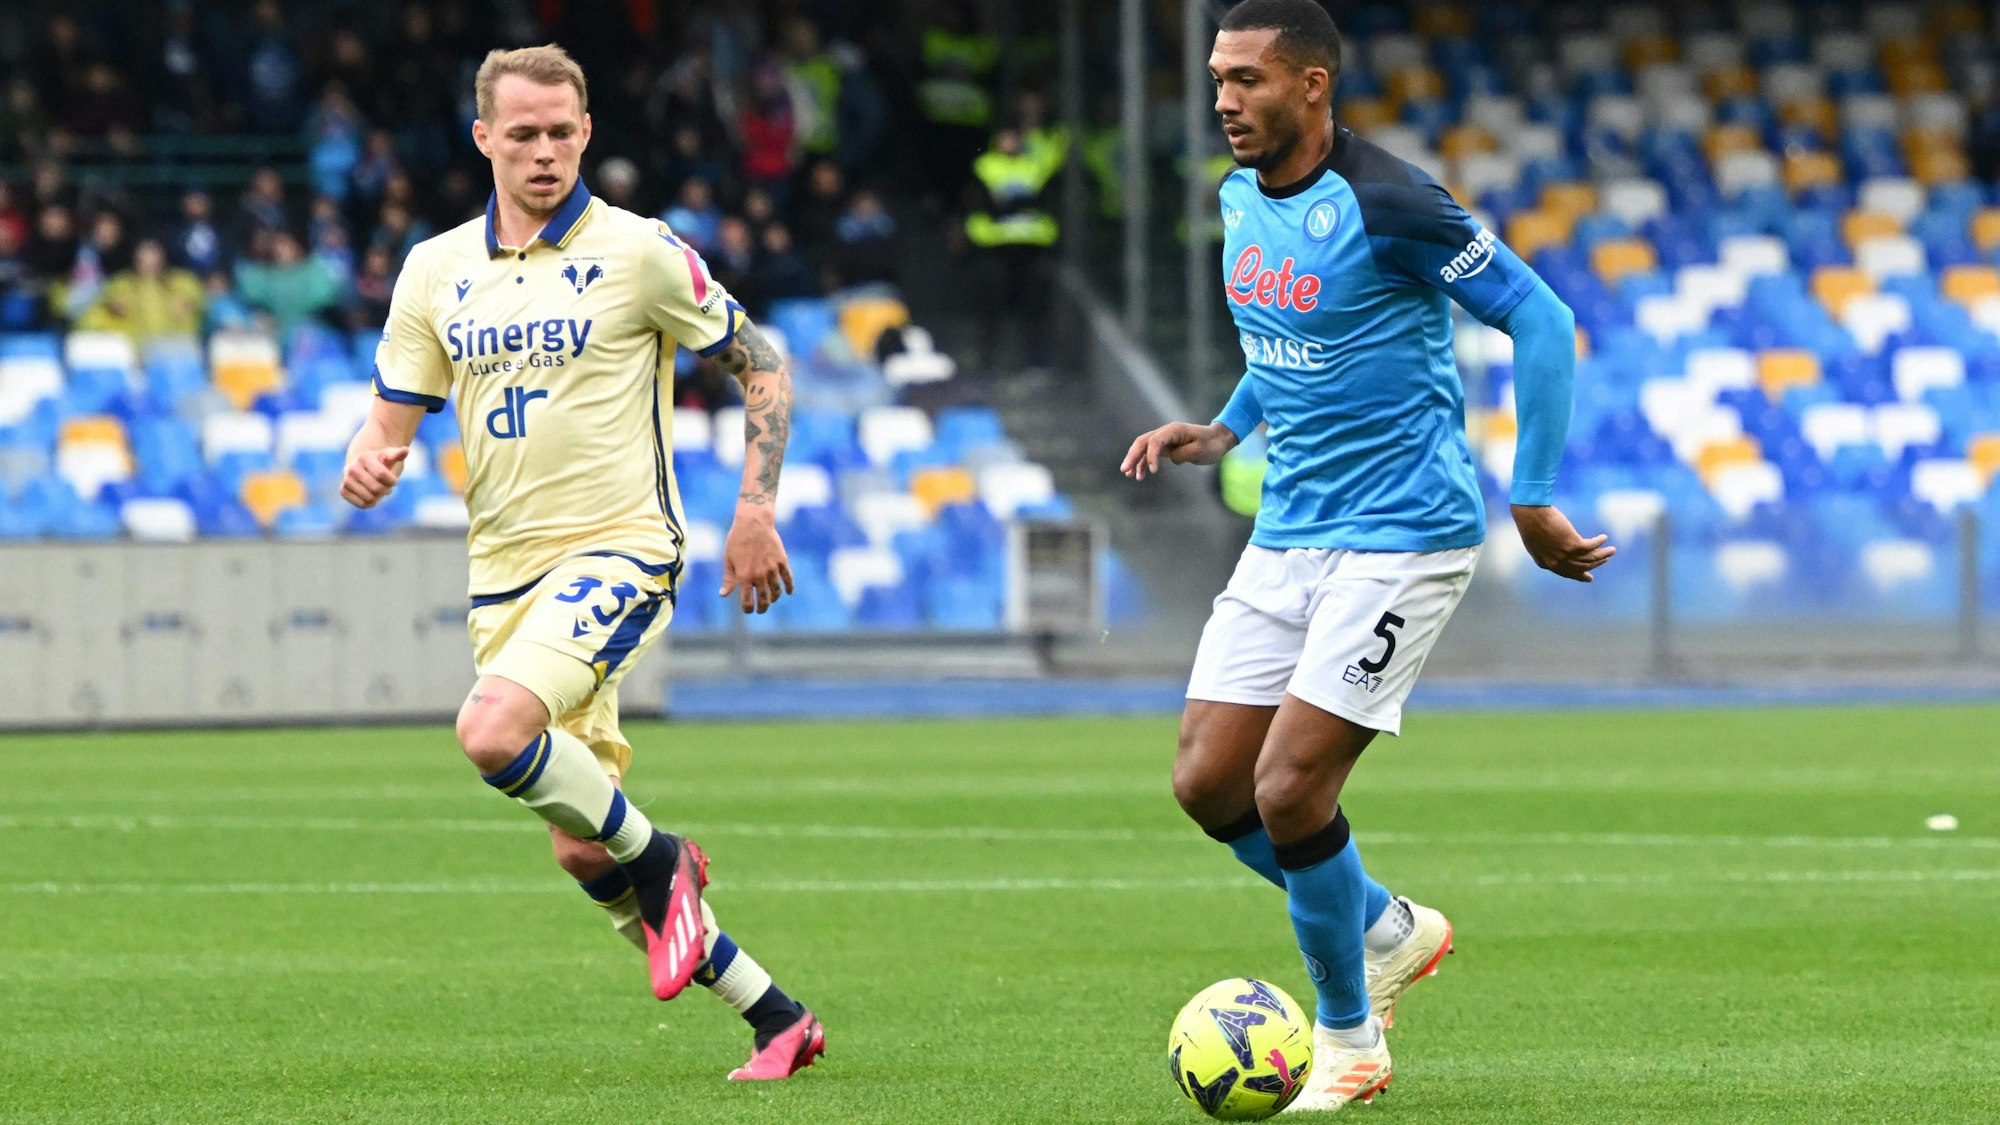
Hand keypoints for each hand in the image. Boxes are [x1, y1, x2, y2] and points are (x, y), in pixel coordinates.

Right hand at [340, 446, 407, 508]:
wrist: (364, 467)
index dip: (392, 481)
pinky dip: (369, 504)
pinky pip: (361, 504)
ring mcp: (346, 479)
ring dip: (378, 497)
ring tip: (378, 491)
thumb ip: (398, 454)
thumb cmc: (381, 462)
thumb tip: (405, 450)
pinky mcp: (343, 490)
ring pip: (369, 498)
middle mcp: (352, 467)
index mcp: (364, 457)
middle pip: (376, 488)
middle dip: (386, 490)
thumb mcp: (389, 456)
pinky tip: (371, 497)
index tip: (394, 481)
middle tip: (387, 488)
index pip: (381, 474)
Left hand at [720, 504, 794, 613]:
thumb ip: (728, 579)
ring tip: (771, 600)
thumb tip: (723, 595)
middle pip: (764, 600)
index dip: (748, 609)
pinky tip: (788, 592)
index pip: (747, 601)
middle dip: (762, 608)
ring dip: (774, 599)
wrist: (753, 522)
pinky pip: (788, 578)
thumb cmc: (737, 540)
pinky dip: (789, 587)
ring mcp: (772, 569)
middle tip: (761, 610)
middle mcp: (759, 575)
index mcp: (744, 576)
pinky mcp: (782, 561)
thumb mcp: (729, 560)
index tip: (748, 610)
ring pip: (776, 591)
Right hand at [1120, 422, 1235, 479]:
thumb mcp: (1199, 451)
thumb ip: (1182, 454)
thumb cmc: (1211, 444)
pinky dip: (1143, 463)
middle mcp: (1166, 432)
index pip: (1155, 441)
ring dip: (1134, 460)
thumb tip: (1170, 458)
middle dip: (1132, 456)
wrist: (1218, 439)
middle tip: (1124, 470)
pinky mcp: (1166, 447)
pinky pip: (1150, 454)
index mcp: (1174, 430)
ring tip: (1128, 475)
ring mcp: (1165, 439)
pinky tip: (1139, 475)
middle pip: (1143, 442)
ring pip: (1143, 448)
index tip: (1153, 472)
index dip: (1151, 456)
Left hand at [1511, 504, 1615, 582]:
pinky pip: (1592, 546)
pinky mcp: (1574, 545)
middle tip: (1605, 560)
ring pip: (1590, 559)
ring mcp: (1566, 555)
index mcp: (1546, 563)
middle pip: (1582, 567)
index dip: (1579, 576)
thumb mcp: (1535, 543)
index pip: (1567, 573)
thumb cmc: (1530, 524)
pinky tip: (1604, 537)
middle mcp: (1557, 563)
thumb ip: (1546, 551)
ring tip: (1612, 550)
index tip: (1590, 578)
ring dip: (1603, 555)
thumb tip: (1557, 550)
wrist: (1530, 515)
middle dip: (1596, 564)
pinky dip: (1599, 542)